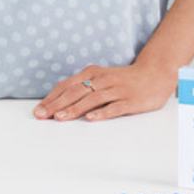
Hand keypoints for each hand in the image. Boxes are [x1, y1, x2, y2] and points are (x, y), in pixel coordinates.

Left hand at [33, 61, 176, 122]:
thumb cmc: (123, 79)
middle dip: (56, 104)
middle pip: (75, 92)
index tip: (39, 109)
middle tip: (42, 115)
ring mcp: (116, 90)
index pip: (67, 85)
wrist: (154, 74)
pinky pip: (114, 107)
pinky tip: (90, 119)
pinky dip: (101, 113)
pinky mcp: (129, 100)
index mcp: (92, 73)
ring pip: (91, 99)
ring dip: (74, 109)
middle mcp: (102, 80)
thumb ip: (84, 87)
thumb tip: (60, 101)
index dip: (51, 97)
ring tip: (60, 118)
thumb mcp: (101, 78)